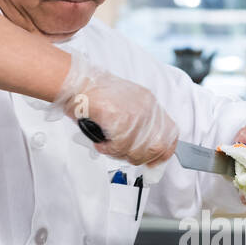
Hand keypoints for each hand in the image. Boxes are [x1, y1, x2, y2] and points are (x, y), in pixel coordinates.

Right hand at [54, 50, 177, 165]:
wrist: (75, 81)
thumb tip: (142, 151)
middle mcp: (147, 107)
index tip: (153, 163)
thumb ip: (138, 125)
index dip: (164, 153)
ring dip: (119, 154)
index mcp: (150, 103)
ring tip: (107, 146)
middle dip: (140, 158)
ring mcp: (135, 112)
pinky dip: (108, 150)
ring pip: (137, 150)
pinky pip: (119, 146)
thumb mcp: (125, 105)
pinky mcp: (120, 118)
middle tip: (124, 155)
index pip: (171, 134)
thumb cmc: (93, 94)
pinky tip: (101, 143)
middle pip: (158, 146)